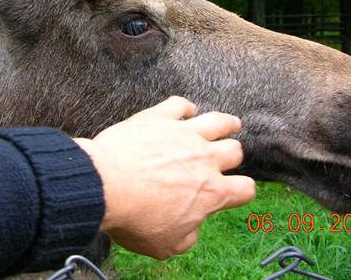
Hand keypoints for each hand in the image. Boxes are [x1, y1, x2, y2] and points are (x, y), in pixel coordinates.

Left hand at [75, 96, 254, 259]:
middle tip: (229, 154)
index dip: (241, 192)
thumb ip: (187, 236)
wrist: (106, 187)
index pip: (244, 189)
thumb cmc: (134, 218)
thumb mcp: (166, 245)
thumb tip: (191, 226)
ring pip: (217, 121)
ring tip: (231, 123)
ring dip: (226, 123)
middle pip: (233, 151)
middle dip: (232, 155)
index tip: (235, 192)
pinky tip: (186, 109)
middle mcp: (203, 159)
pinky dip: (185, 107)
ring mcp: (182, 134)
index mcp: (211, 192)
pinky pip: (179, 105)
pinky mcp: (158, 118)